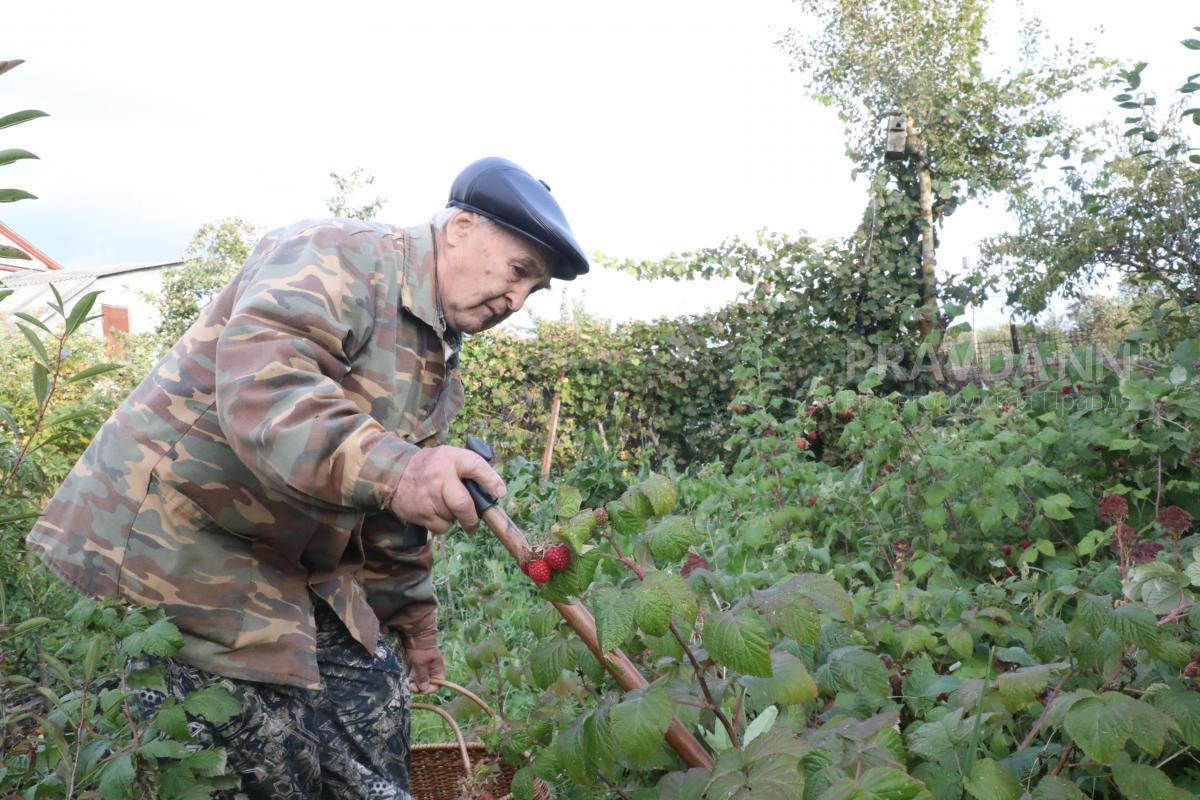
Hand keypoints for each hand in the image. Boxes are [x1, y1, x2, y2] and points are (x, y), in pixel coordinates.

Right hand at [388, 446, 505, 533]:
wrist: (394, 472)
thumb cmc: (433, 466)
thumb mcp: (452, 457)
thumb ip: (474, 469)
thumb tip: (498, 492)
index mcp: (451, 459)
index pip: (475, 466)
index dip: (491, 481)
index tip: (499, 493)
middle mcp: (439, 477)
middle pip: (463, 505)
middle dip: (472, 518)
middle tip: (474, 521)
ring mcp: (428, 497)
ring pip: (453, 518)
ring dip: (455, 517)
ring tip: (445, 504)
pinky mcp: (420, 513)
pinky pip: (441, 527)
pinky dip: (443, 524)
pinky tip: (435, 511)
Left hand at [405, 646, 444, 693]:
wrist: (414, 634)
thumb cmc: (420, 648)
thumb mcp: (421, 663)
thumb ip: (422, 676)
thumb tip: (424, 689)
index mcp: (437, 668)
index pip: (438, 684)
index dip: (430, 689)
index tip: (419, 689)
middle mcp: (432, 668)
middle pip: (428, 683)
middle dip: (419, 686)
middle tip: (410, 686)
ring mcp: (424, 666)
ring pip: (420, 679)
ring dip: (414, 682)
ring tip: (406, 682)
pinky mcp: (416, 664)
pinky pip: (414, 674)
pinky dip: (410, 677)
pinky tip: (405, 677)